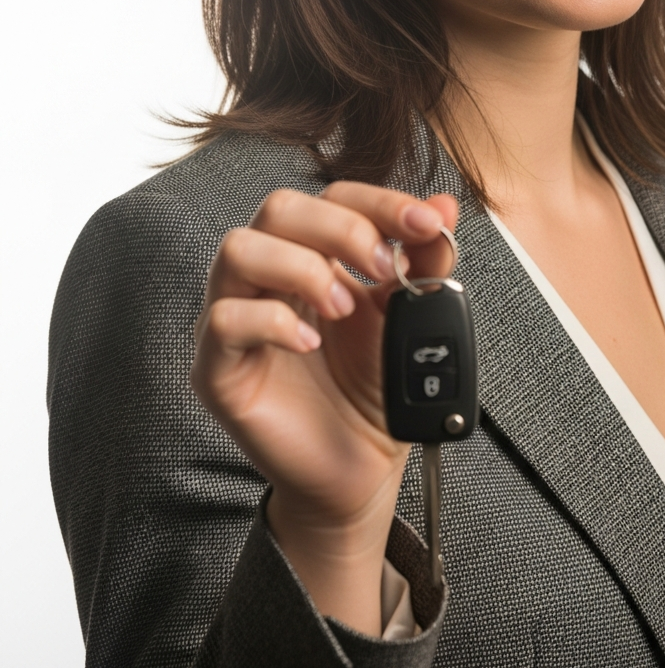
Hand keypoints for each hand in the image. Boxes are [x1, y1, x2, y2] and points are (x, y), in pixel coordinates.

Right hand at [190, 181, 457, 631]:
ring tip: (344, 306)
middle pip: (280, 208)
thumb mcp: (409, 319)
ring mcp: (237, 317)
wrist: (361, 471)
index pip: (333, 196)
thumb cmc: (374, 390)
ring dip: (301, 267)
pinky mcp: (218, 368)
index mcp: (314, 253)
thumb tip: (444, 207)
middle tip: (381, 267)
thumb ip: (425, 263)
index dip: (379, 202)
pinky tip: (311, 343)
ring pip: (238, 250)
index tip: (425, 224)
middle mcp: (269, 276)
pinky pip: (223, 320)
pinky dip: (273, 322)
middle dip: (340, 227)